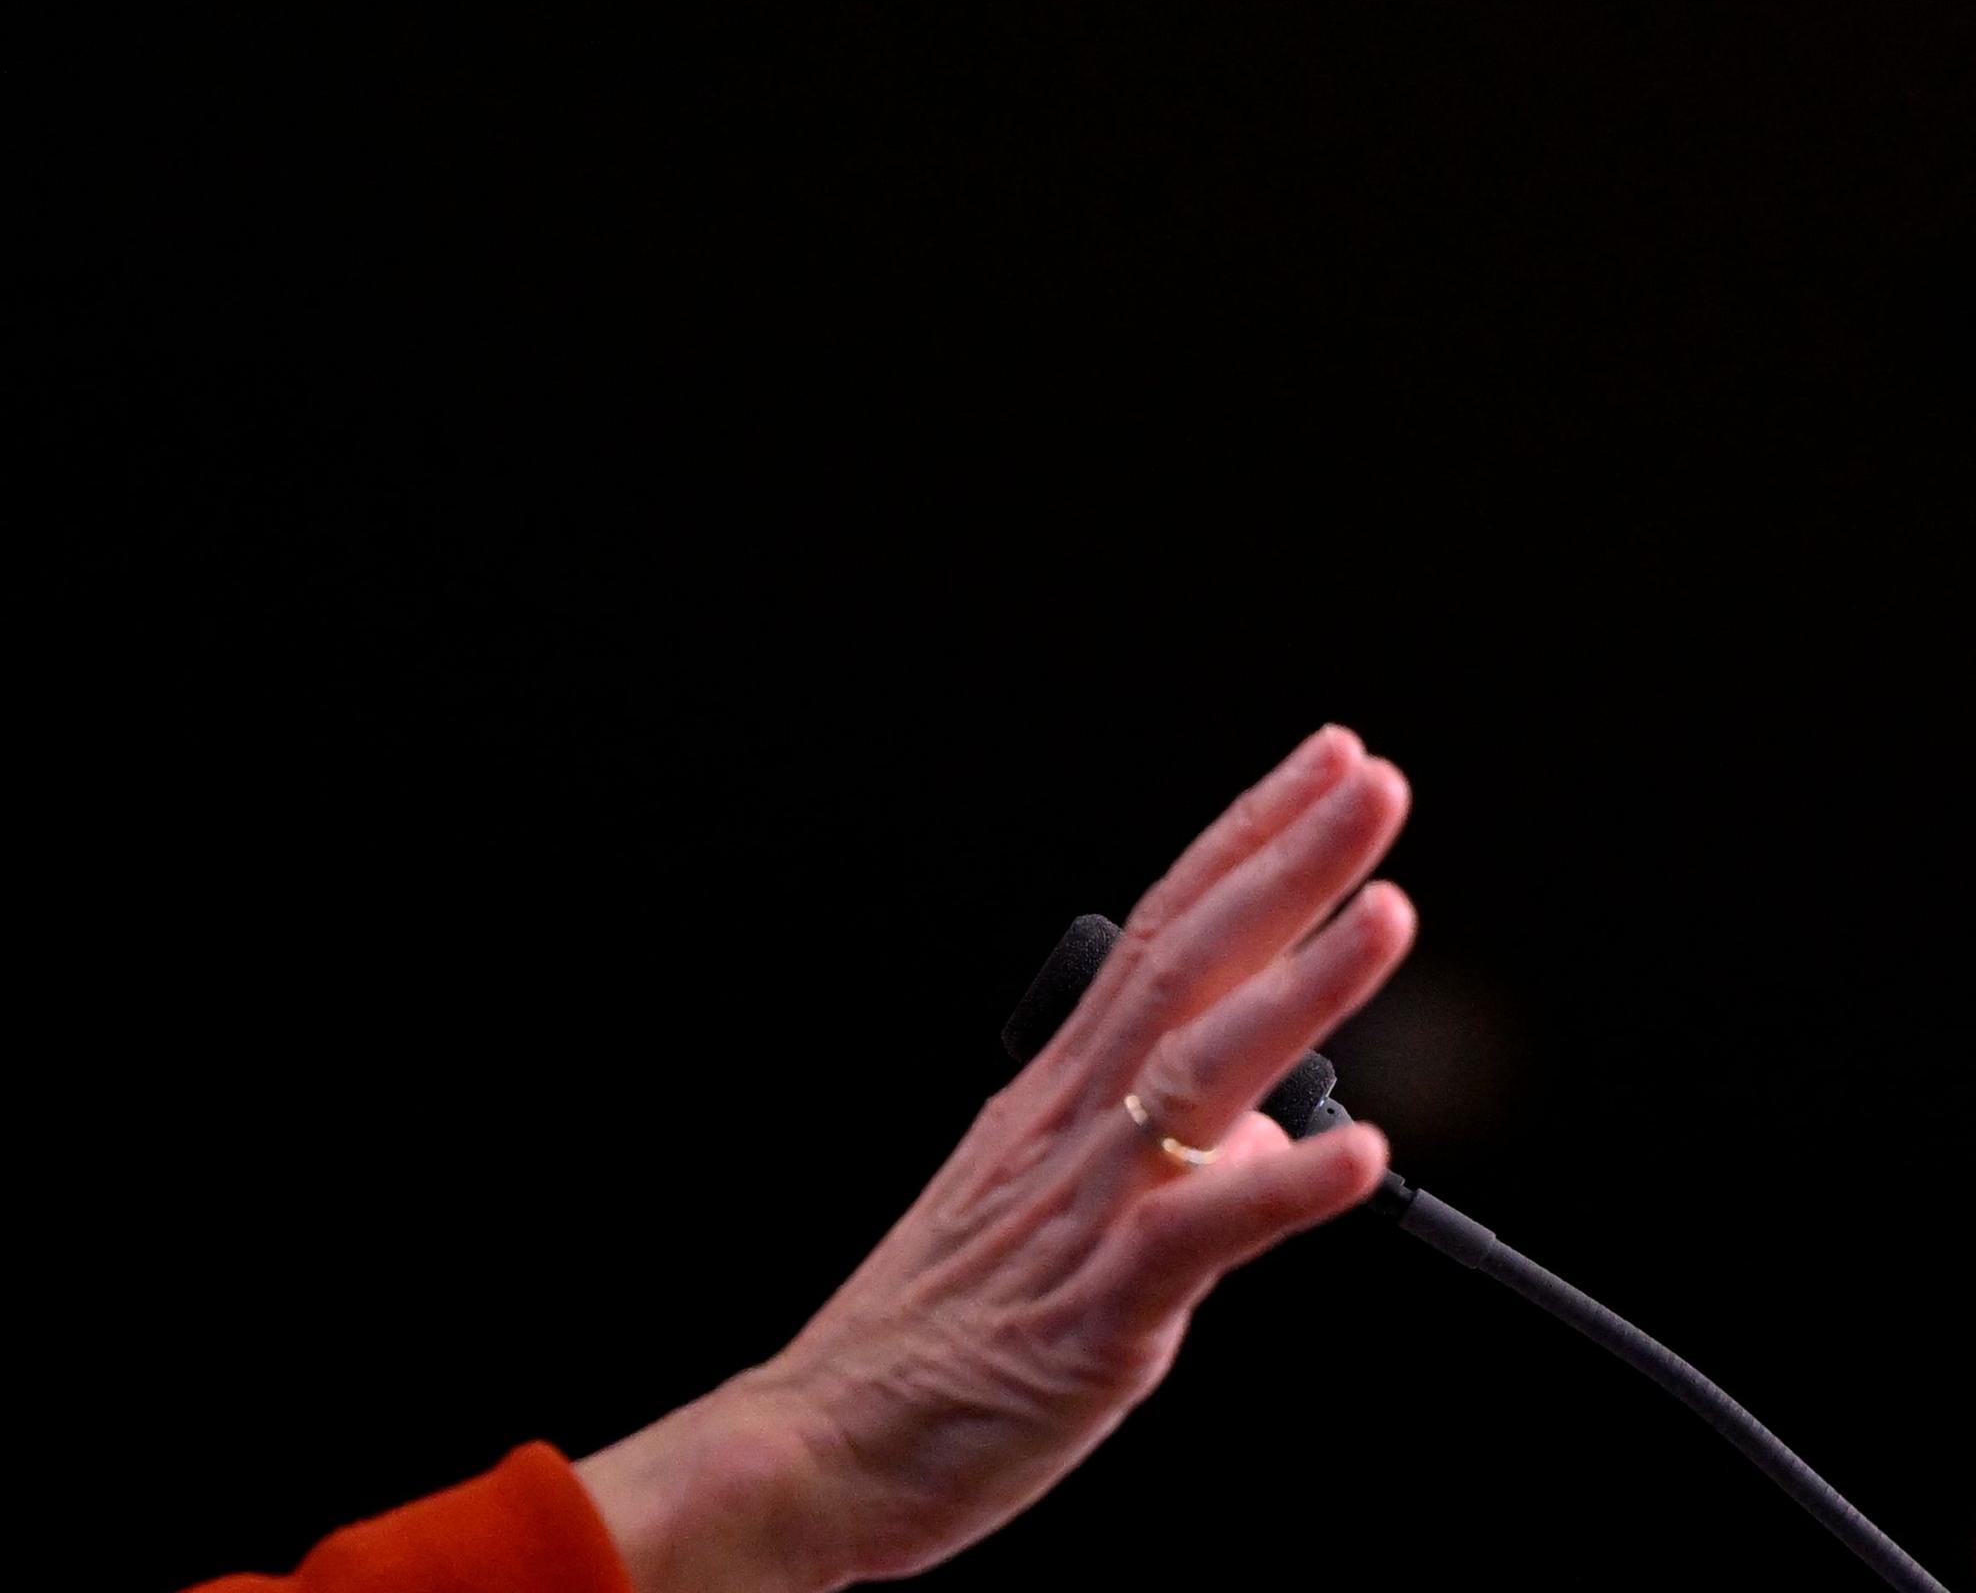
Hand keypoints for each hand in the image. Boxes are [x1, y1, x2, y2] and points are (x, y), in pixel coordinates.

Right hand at [580, 725, 1418, 1591]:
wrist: (823, 1444)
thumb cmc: (934, 1344)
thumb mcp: (1060, 1232)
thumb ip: (1176, 1170)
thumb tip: (1279, 1132)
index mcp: (1054, 1102)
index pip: (1159, 938)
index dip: (1244, 845)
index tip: (1322, 767)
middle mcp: (1067, 1130)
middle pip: (1183, 967)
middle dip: (1286, 866)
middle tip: (1370, 779)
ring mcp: (1080, 1212)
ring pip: (1195, 1073)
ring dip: (1298, 989)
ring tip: (1388, 913)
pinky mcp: (1092, 1312)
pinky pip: (1195, 1236)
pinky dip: (1275, 1189)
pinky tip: (1356, 1154)